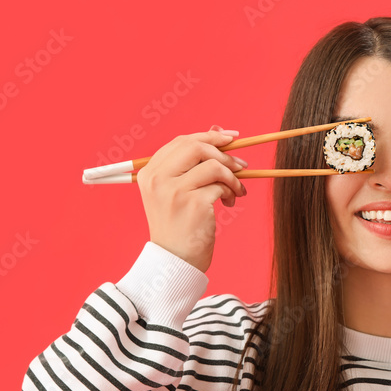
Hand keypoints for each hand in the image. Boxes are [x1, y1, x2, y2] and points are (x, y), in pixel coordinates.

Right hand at [136, 125, 247, 272]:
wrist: (175, 260)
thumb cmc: (180, 226)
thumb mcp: (176, 191)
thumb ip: (191, 164)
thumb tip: (220, 130)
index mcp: (149, 173)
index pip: (181, 141)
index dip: (209, 136)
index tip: (231, 138)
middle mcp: (158, 179)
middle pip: (196, 146)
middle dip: (223, 152)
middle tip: (241, 165)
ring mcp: (174, 191)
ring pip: (213, 165)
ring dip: (232, 176)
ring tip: (236, 190)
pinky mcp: (194, 203)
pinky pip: (221, 185)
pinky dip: (232, 191)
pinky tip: (230, 203)